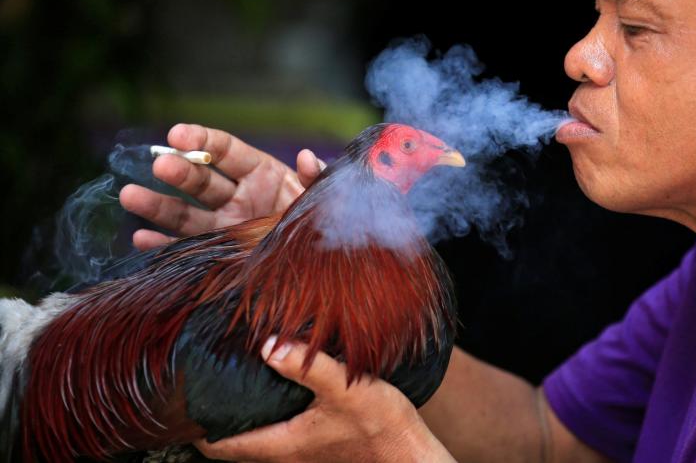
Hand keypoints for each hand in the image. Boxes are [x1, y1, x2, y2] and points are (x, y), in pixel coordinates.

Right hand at [119, 124, 325, 248]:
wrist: (328, 261)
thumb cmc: (326, 220)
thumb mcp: (325, 197)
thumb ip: (317, 177)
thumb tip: (308, 156)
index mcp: (262, 172)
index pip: (226, 151)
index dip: (201, 139)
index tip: (177, 133)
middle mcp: (238, 195)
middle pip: (202, 180)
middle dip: (180, 171)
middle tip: (160, 164)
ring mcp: (226, 224)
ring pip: (186, 212)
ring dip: (157, 204)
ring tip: (129, 195)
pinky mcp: (220, 251)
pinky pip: (187, 248)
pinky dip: (162, 245)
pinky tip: (140, 239)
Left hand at [196, 340, 455, 462]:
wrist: (413, 457)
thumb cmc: (382, 429)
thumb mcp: (345, 389)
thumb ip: (307, 366)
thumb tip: (267, 343)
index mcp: (280, 444)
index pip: (217, 445)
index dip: (194, 424)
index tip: (183, 394)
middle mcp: (285, 453)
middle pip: (233, 439)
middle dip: (217, 412)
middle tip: (207, 378)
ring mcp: (303, 451)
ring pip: (258, 433)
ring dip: (246, 410)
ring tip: (239, 375)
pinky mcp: (321, 443)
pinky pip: (282, 428)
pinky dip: (272, 409)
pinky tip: (284, 384)